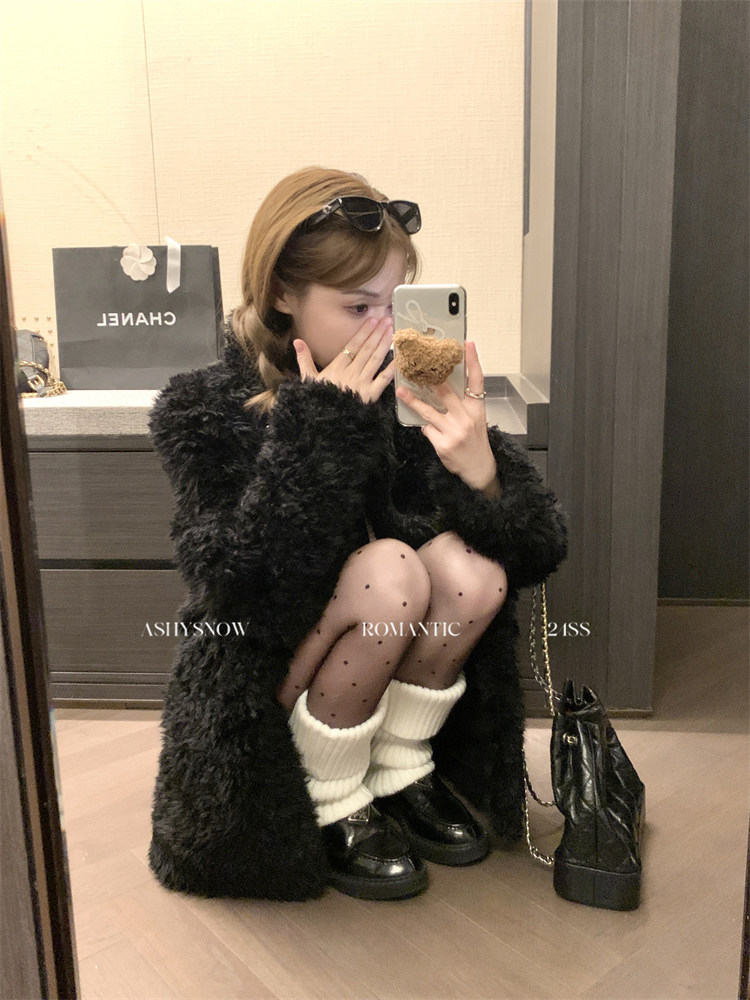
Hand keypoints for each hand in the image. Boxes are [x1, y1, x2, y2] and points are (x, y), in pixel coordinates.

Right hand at [293, 316, 395, 404]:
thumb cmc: (316, 400)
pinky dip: (392, 368)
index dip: (363, 332)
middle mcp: (351, 372)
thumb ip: (304, 359)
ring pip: (376, 359)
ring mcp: (362, 383)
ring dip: (385, 344)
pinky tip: (400, 357)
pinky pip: (384, 379)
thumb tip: (297, 341)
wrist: (324, 422)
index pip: (353, 345)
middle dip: (377, 333)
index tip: (373, 320)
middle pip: (367, 349)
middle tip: (387, 320)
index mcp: (337, 367)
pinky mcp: (371, 395)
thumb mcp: (308, 379)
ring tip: (392, 331)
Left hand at [395, 340, 499, 492]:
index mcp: (476, 409)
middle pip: (446, 393)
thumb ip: (462, 405)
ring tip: (402, 391)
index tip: (467, 344)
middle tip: (419, 365)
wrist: (479, 468)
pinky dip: (425, 427)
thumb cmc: (475, 442)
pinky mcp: (443, 444)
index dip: (473, 361)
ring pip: (429, 411)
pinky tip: (426, 427)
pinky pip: (427, 429)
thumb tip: (441, 389)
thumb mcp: (475, 420)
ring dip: (413, 400)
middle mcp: (466, 419)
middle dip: (431, 379)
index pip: (477, 381)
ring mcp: (454, 432)